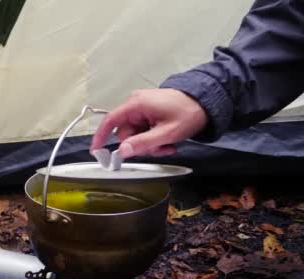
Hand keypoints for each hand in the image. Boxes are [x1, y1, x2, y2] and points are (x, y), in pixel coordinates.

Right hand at [90, 89, 208, 157]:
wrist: (207, 101)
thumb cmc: (189, 112)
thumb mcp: (166, 133)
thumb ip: (142, 143)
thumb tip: (122, 151)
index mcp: (136, 104)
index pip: (110, 121)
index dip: (100, 137)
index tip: (96, 152)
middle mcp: (136, 103)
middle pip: (125, 132)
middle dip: (139, 145)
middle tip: (157, 150)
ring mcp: (142, 107)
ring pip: (135, 134)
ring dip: (149, 144)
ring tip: (167, 145)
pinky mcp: (149, 111)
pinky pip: (143, 130)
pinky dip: (153, 139)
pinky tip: (167, 140)